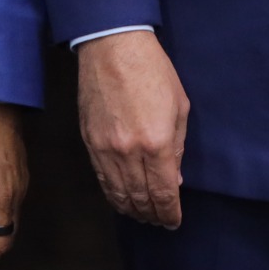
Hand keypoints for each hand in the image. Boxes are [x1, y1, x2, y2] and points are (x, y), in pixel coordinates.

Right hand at [77, 30, 188, 228]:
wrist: (113, 47)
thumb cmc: (152, 70)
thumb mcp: (179, 107)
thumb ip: (177, 147)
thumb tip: (174, 179)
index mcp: (156, 143)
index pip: (163, 193)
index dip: (169, 213)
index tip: (174, 221)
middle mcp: (129, 152)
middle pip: (140, 198)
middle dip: (152, 215)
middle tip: (160, 222)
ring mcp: (105, 148)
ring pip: (117, 193)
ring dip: (131, 209)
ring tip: (142, 216)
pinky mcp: (89, 141)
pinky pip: (101, 178)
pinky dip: (112, 194)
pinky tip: (121, 198)